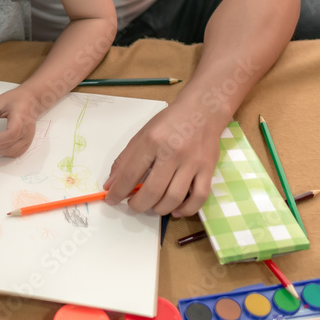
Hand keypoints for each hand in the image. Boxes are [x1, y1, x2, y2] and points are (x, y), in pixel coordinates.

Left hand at [0, 87, 38, 156]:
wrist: (31, 100)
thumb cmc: (16, 99)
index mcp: (20, 118)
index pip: (11, 133)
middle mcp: (26, 130)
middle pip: (10, 146)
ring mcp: (28, 138)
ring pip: (12, 152)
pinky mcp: (28, 142)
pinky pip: (16, 153)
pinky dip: (5, 153)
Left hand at [102, 95, 223, 216]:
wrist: (203, 110)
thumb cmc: (169, 122)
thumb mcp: (142, 134)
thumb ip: (125, 159)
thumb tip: (111, 184)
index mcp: (152, 141)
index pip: (131, 174)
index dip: (118, 192)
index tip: (112, 200)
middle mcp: (172, 152)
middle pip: (153, 191)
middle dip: (138, 205)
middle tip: (133, 205)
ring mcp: (192, 162)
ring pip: (174, 198)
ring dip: (159, 209)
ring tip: (152, 206)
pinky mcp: (208, 169)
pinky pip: (199, 198)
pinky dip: (186, 209)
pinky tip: (176, 209)